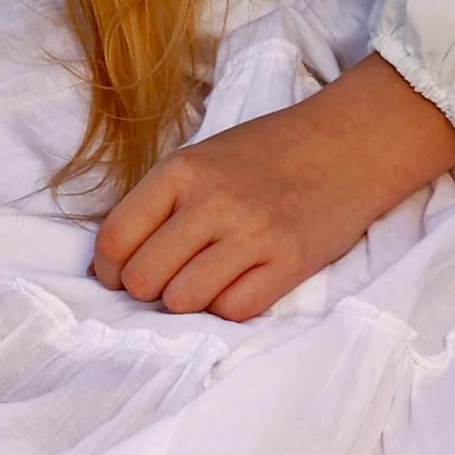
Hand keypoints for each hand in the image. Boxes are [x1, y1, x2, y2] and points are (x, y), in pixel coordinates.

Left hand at [90, 56, 454, 322]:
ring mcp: (253, 233)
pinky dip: (229, 306)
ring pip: (183, 301)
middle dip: (147, 289)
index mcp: (181, 170)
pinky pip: (234, 310)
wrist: (347, 144)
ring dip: (188, 300)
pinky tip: (240, 283)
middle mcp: (212, 201)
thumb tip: (114, 263)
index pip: (115, 237)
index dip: (107, 270)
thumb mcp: (203, 158)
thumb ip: (161, 202)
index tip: (116, 277)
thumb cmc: (267, 153)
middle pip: (143, 279)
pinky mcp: (290, 262)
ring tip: (206, 280)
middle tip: (167, 280)